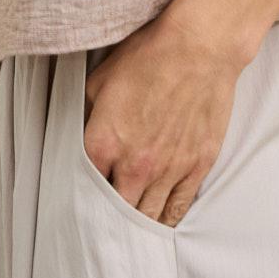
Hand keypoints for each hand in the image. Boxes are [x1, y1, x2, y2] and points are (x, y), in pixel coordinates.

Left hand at [82, 7, 248, 226]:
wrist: (200, 47)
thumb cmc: (149, 55)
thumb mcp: (101, 79)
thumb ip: (86, 113)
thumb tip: (78, 133)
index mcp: (104, 142)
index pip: (84, 187)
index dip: (81, 196)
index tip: (80, 202)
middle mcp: (134, 163)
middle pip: (115, 211)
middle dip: (108, 218)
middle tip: (103, 224)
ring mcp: (168, 169)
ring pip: (147, 217)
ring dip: (137, 224)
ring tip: (129, 230)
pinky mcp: (197, 167)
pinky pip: (178, 208)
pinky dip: (167, 219)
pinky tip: (159, 223)